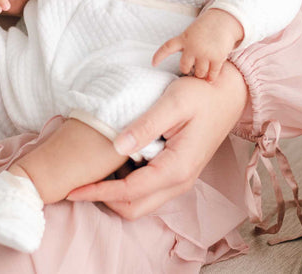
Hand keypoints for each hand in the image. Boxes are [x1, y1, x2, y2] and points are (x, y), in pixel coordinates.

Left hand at [67, 62, 247, 219]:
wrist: (228, 94)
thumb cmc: (201, 95)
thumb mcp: (172, 104)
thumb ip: (145, 126)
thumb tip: (116, 145)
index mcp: (176, 168)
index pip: (129, 192)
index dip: (98, 192)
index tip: (73, 189)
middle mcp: (179, 181)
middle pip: (133, 207)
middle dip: (103, 199)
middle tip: (79, 181)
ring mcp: (179, 179)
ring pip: (140, 203)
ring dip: (115, 193)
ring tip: (93, 170)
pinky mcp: (177, 172)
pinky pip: (147, 190)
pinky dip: (127, 184)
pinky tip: (114, 161)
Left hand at [152, 9, 243, 81]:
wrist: (224, 21)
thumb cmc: (206, 28)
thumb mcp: (191, 32)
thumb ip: (186, 45)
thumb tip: (185, 64)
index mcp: (184, 38)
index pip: (167, 47)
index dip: (159, 56)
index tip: (153, 64)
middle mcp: (192, 46)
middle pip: (184, 67)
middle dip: (187, 69)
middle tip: (192, 68)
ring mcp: (204, 53)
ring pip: (199, 73)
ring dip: (201, 74)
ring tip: (203, 71)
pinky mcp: (217, 58)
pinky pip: (212, 74)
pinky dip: (211, 77)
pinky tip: (210, 78)